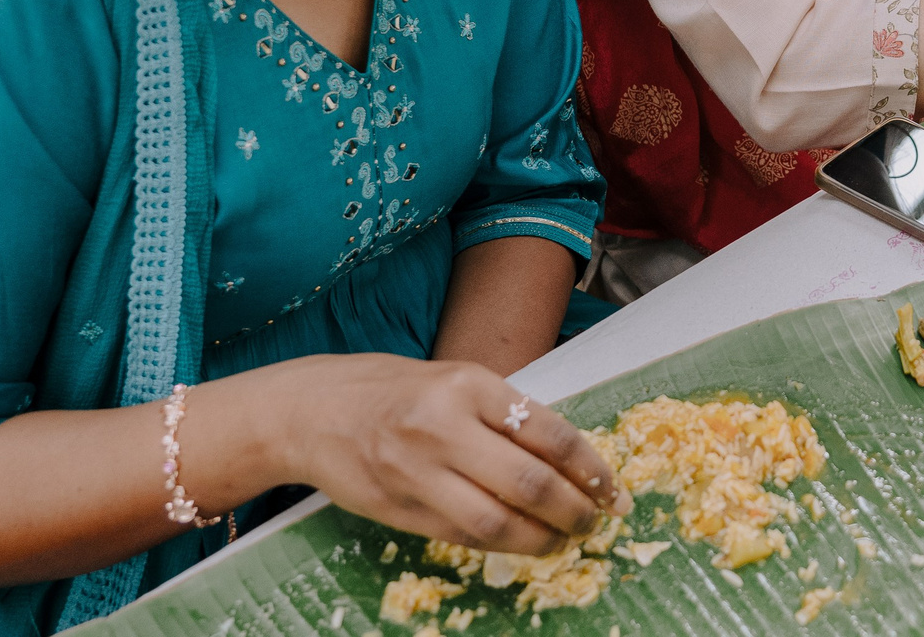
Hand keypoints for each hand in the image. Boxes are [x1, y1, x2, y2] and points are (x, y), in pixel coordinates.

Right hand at [279, 354, 628, 555]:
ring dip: (542, 538)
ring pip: (497, 522)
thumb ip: (504, 415)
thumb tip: (571, 460)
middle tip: (596, 521)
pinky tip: (521, 541)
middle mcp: (444, 425)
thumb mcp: (455, 381)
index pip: (549, 434)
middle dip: (575, 510)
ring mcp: (417, 471)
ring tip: (564, 539)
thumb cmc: (393, 391)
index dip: (591, 469)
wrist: (311, 410)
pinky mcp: (397, 509)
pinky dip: (501, 543)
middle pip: (530, 483)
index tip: (612, 489)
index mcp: (469, 384)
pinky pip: (462, 536)